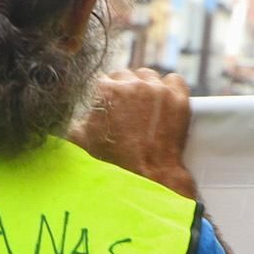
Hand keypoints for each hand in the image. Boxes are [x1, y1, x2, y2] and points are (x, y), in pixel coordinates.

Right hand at [70, 68, 197, 198]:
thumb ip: (75, 121)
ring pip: (149, 76)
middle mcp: (132, 84)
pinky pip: (174, 80)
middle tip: (125, 109)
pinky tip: (163, 102)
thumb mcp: (80, 141)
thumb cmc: (112, 162)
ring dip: (145, 87)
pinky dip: (169, 88)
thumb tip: (74, 115)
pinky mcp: (179, 98)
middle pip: (126, 75)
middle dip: (124, 89)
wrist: (146, 177)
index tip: (108, 105)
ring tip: (144, 105)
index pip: (103, 80)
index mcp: (105, 90)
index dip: (105, 95)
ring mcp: (158, 90)